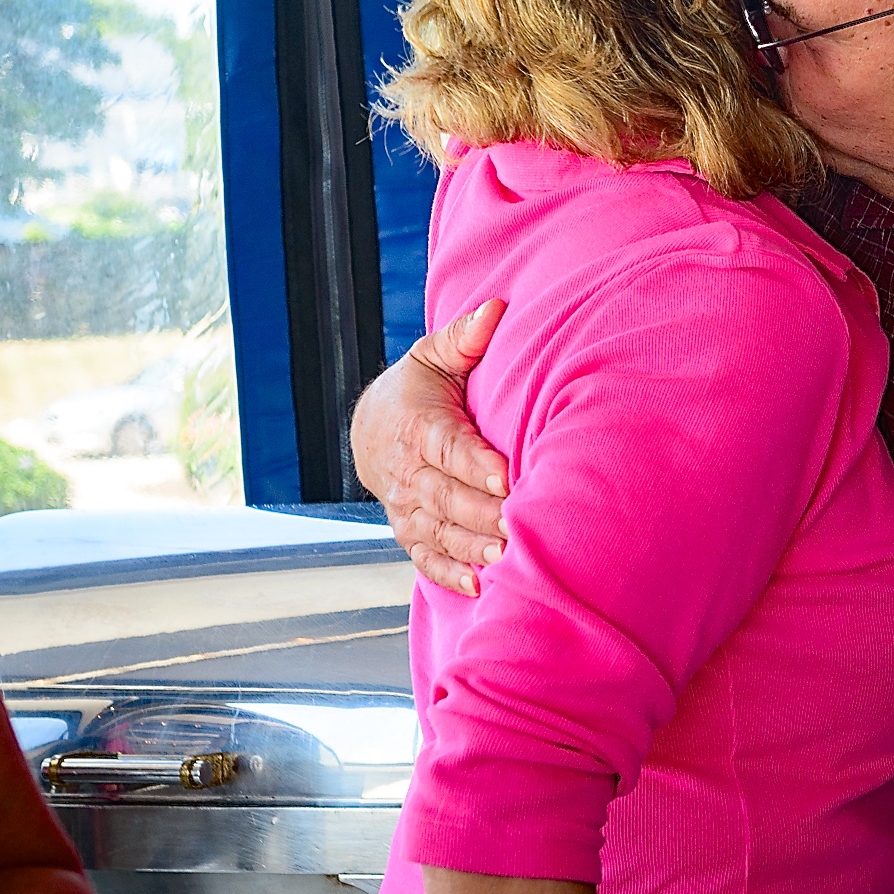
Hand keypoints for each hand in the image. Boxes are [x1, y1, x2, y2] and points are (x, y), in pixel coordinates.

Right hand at [350, 300, 510, 596]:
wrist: (373, 427)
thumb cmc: (419, 388)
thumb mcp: (435, 357)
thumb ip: (465, 338)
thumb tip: (495, 308)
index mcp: (418, 427)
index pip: (448, 448)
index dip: (474, 464)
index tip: (505, 476)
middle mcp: (407, 472)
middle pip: (447, 497)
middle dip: (482, 514)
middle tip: (521, 525)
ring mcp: (406, 506)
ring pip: (438, 531)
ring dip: (472, 547)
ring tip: (508, 558)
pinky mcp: (409, 530)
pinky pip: (424, 557)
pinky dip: (448, 573)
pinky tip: (478, 586)